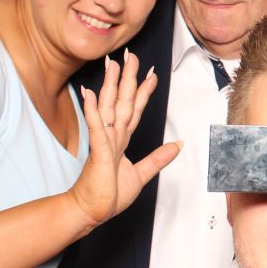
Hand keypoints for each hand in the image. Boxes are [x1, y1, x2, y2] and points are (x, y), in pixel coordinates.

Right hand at [67, 50, 180, 228]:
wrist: (90, 212)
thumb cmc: (108, 195)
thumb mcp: (141, 174)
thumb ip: (158, 159)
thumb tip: (177, 145)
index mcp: (121, 140)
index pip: (134, 109)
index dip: (143, 91)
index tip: (151, 74)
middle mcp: (113, 136)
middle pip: (121, 101)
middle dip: (127, 78)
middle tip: (130, 55)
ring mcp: (104, 142)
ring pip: (109, 107)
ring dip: (110, 85)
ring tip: (112, 64)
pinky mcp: (98, 152)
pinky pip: (96, 127)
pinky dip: (93, 110)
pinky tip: (90, 94)